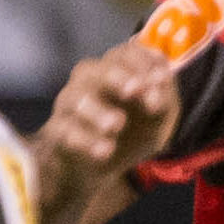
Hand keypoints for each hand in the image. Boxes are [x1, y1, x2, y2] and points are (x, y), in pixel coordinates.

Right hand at [32, 41, 179, 206]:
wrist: (102, 170)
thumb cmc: (132, 134)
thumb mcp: (159, 119)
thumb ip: (165, 97)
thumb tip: (161, 79)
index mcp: (115, 71)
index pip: (123, 54)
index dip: (142, 64)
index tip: (161, 81)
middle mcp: (87, 82)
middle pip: (91, 68)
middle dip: (116, 77)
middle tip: (135, 90)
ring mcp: (69, 106)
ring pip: (75, 99)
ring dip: (98, 111)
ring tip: (117, 125)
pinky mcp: (58, 133)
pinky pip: (66, 132)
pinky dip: (86, 141)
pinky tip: (105, 150)